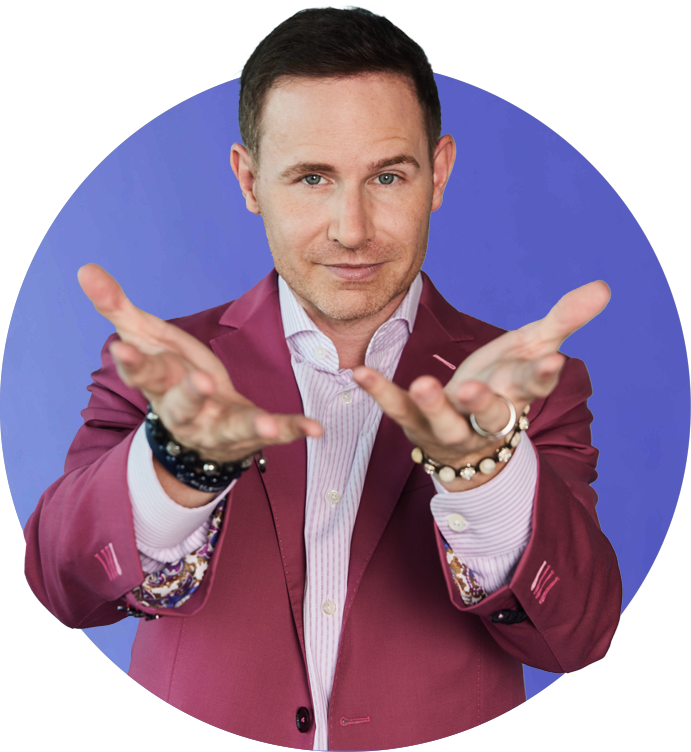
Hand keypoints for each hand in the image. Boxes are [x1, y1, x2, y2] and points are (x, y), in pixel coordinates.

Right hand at [78, 264, 321, 469]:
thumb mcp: (149, 340)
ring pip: (230, 425)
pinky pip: (272, 433)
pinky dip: (291, 430)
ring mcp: (218, 425)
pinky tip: (314, 428)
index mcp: (160, 384)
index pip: (143, 373)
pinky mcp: (248, 433)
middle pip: (184, 403)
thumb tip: (84, 268)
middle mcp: (185, 411)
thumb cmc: (171, 377)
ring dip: (248, 423)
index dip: (133, 363)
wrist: (194, 431)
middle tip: (201, 381)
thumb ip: (120, 309)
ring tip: (265, 421)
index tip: (122, 348)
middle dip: (192, 393)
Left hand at [353, 281, 610, 489]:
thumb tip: (604, 287)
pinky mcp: (415, 424)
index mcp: (517, 397)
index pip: (534, 388)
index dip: (542, 377)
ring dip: (432, 404)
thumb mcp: (531, 350)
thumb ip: (562, 320)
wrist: (470, 438)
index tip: (553, 360)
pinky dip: (380, 392)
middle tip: (473, 388)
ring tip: (421, 384)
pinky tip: (360, 372)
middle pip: (490, 415)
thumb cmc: (503, 386)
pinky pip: (396, 410)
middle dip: (483, 403)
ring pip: (442, 422)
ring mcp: (448, 426)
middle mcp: (484, 418)